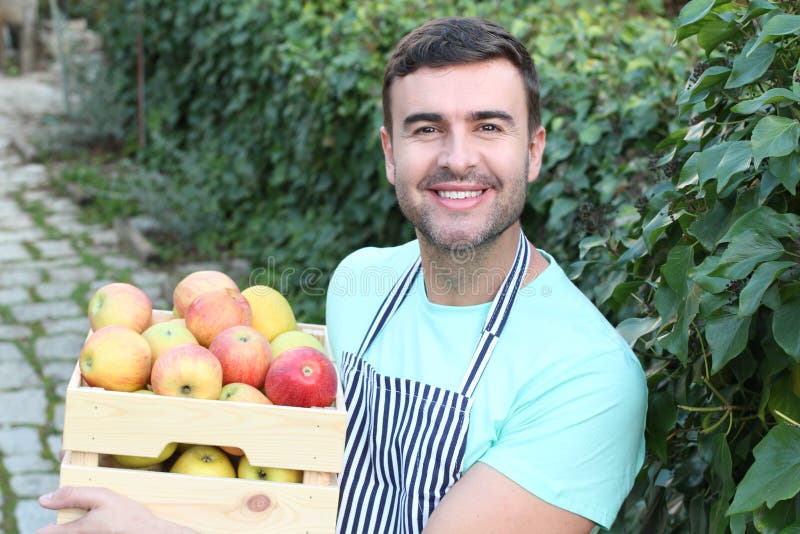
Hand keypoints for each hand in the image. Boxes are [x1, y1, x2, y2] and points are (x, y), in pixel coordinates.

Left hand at [36, 486, 195, 533]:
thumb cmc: (129, 517)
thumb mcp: (103, 497)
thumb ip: (73, 495)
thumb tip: (44, 499)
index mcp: (76, 531)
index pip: (45, 533)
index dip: (46, 526)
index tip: (55, 520)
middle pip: (62, 532)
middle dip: (69, 524)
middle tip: (89, 515)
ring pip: (77, 532)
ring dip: (83, 527)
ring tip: (103, 521)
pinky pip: (88, 533)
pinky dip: (94, 529)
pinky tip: (108, 526)